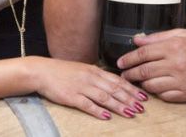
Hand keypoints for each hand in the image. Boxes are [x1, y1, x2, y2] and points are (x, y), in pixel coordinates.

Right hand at [33, 57, 147, 119]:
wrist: (43, 71)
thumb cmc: (63, 71)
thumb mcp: (83, 69)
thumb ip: (97, 75)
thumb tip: (112, 82)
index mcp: (94, 70)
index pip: (117, 80)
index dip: (131, 88)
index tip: (142, 95)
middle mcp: (91, 77)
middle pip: (114, 88)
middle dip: (130, 98)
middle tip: (142, 107)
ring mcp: (81, 87)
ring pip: (104, 97)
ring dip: (119, 106)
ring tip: (130, 113)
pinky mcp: (71, 97)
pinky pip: (87, 104)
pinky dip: (98, 111)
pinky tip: (107, 116)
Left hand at [117, 29, 185, 101]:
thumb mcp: (180, 34)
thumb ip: (158, 37)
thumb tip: (138, 39)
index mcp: (174, 47)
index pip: (144, 53)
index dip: (129, 58)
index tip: (121, 62)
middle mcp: (176, 64)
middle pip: (145, 71)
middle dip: (130, 73)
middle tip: (123, 74)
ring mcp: (181, 81)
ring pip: (151, 85)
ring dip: (141, 83)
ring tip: (137, 80)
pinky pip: (164, 96)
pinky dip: (156, 92)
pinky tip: (153, 86)